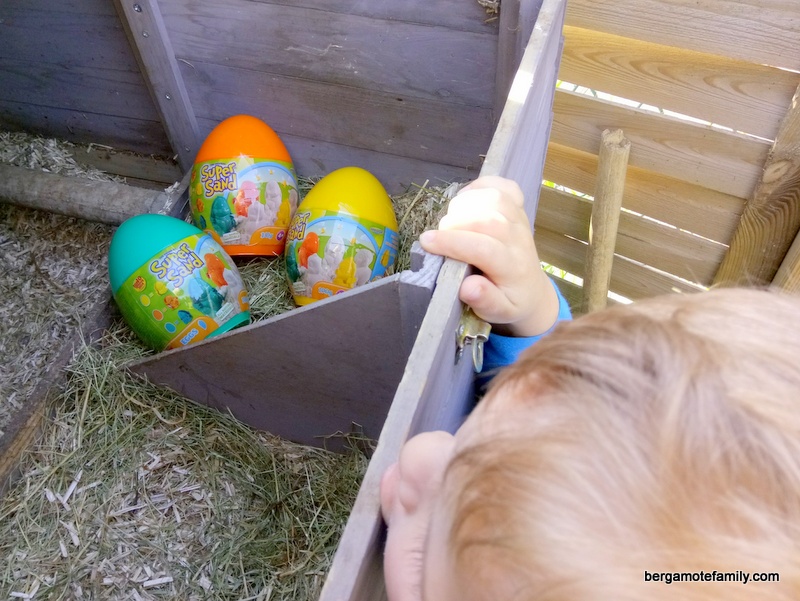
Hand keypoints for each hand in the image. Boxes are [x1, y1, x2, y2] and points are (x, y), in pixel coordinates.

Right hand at [419, 176, 558, 336]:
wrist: (532, 291)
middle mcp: (519, 240)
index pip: (484, 249)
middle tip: (436, 238)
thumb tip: (467, 287)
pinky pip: (505, 186)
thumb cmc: (509, 302)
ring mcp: (520, 220)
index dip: (452, 242)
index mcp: (513, 268)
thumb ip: (485, 301)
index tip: (426, 242)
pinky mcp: (518, 209)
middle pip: (487, 219)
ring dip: (465, 204)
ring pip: (493, 198)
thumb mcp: (498, 313)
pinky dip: (482, 185)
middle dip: (454, 223)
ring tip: (450, 222)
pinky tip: (467, 198)